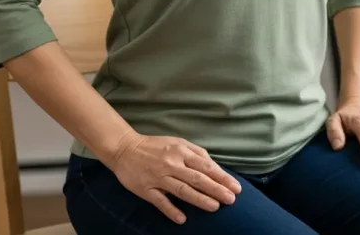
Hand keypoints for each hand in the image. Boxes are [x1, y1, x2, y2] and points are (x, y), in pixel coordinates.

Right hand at [108, 132, 241, 224]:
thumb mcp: (177, 142)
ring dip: (199, 199)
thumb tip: (213, 166)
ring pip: (182, 190)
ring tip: (215, 207)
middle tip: (231, 199)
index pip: (206, 166)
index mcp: (181, 151)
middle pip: (197, 178)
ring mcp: (158, 178)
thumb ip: (196, 152)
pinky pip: (160, 201)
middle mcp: (171, 164)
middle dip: (216, 189)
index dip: (222, 177)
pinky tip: (182, 219)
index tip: (235, 187)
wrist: (124, 149)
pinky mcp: (146, 189)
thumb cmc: (155, 146)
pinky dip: (170, 210)